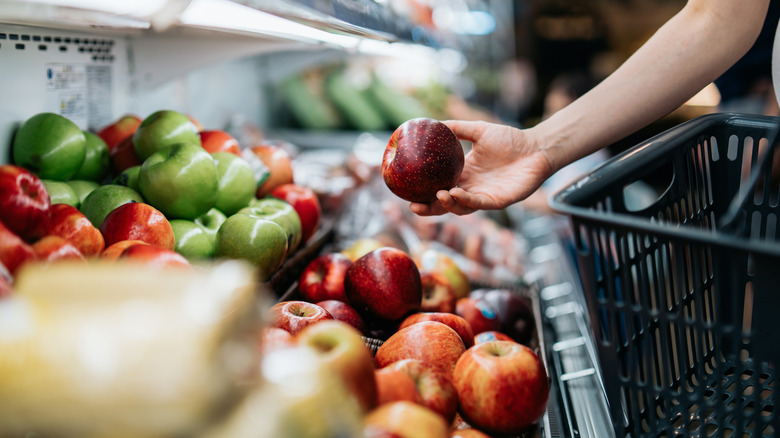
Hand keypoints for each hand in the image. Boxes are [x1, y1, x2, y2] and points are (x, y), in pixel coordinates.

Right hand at [410, 120, 552, 215]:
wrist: (536, 147)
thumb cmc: (510, 139)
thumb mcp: (478, 130)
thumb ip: (456, 128)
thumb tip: (431, 122)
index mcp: (464, 174)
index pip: (438, 187)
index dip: (423, 192)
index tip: (406, 191)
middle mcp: (470, 188)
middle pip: (445, 204)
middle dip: (429, 209)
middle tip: (413, 207)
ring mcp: (484, 196)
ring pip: (460, 207)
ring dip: (447, 204)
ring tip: (439, 194)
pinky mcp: (498, 201)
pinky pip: (478, 204)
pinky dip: (465, 200)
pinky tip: (455, 192)